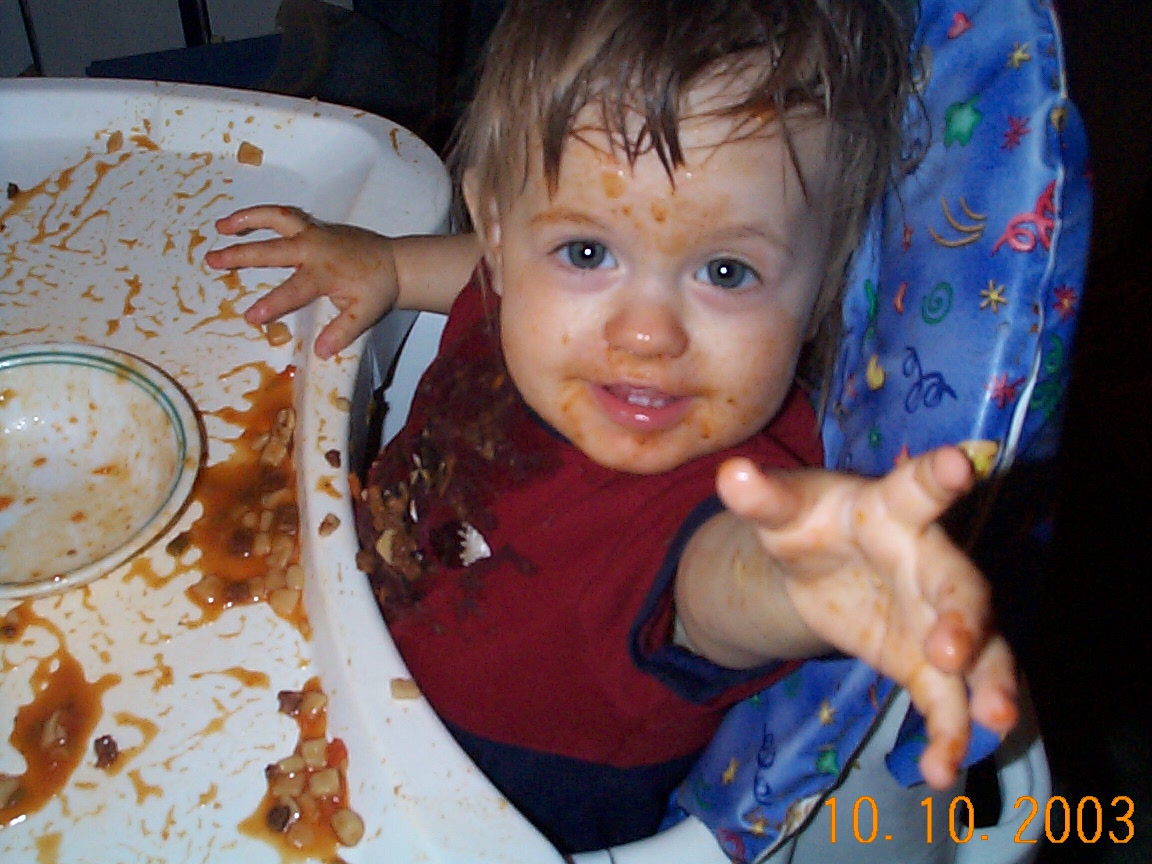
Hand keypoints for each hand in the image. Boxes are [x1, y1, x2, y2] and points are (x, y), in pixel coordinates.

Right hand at [205, 206, 398, 358]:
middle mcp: (314, 248)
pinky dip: (264, 214)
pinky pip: (285, 215)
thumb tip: (322, 351)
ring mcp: (314, 233)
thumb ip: (341, 332)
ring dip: (246, 218)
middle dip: (240, 255)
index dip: (270, 304)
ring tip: (220, 225)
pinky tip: (245, 219)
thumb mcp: (364, 315)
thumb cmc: (378, 290)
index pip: (291, 291)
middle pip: (271, 249)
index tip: (250, 316)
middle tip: (212, 260)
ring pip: (276, 217)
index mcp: (324, 273)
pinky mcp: (316, 226)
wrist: (396, 263)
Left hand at [716, 446, 1017, 789]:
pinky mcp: (926, 664)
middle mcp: (927, 561)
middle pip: (960, 586)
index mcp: (891, 510)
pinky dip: (947, 734)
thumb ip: (762, 498)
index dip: (942, 475)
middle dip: (965, 617)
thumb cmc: (807, 521)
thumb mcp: (781, 510)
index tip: (961, 464)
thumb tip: (728, 474)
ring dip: (989, 685)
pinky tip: (938, 771)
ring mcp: (935, 616)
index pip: (919, 488)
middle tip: (952, 651)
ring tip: (990, 723)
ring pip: (981, 649)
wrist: (817, 567)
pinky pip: (947, 700)